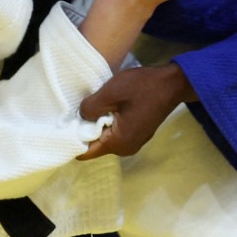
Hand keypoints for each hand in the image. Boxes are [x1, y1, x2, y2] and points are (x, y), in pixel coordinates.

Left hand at [79, 63, 196, 159]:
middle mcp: (126, 148)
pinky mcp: (138, 133)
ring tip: (91, 106)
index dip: (72, 140)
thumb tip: (81, 116)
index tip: (63, 125)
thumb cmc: (143, 87)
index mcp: (119, 143)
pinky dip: (108, 123)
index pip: (85, 153)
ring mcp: (134, 142)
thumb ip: (91, 107)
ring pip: (105, 138)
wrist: (173, 83)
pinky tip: (106, 107)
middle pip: (95, 146)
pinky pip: (115, 133)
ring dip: (97, 125)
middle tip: (76, 111)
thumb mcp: (111, 92)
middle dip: (84, 131)